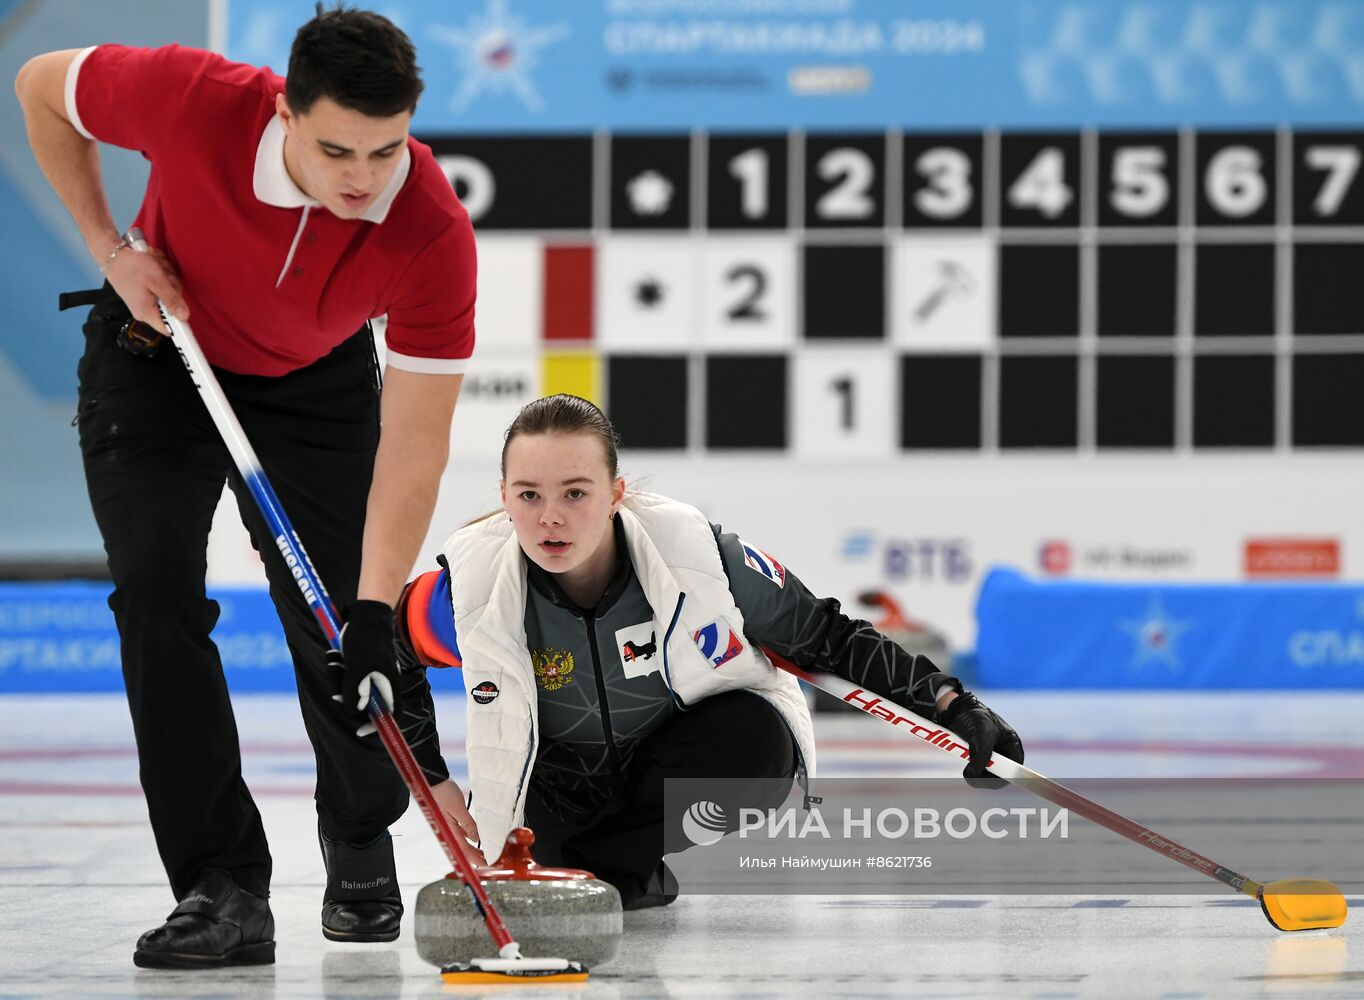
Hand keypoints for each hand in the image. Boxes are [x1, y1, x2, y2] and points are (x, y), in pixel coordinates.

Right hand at [105, 238, 188, 332]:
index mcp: (147, 313)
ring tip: (156, 268)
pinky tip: (153, 267)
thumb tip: (185, 317)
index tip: (185, 309)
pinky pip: (160, 288)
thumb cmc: (133, 266)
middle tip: (164, 276)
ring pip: (168, 295)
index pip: (169, 329)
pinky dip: (160, 277)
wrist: (112, 253)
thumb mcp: (157, 281)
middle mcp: (146, 311)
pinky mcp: (144, 293)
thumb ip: (172, 300)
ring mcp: (145, 302)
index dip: (181, 323)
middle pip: (172, 307)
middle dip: (172, 289)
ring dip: (167, 279)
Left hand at [329, 600, 400, 736]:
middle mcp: (380, 685)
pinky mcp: (356, 669)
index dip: (376, 726)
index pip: (389, 715)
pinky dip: (336, 670)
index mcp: (389, 686)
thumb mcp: (358, 668)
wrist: (364, 616)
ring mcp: (367, 677)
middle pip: (361, 706)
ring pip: (347, 692)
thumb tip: (353, 712)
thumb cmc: (365, 640)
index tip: (359, 732)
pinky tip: (335, 656)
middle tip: (336, 687)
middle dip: (344, 696)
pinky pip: (342, 679)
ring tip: (336, 660)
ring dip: (336, 679)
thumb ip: (355, 692)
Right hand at [429, 779, 485, 864]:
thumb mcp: (458, 809)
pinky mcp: (450, 820)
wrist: (434, 781)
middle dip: (476, 857)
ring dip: (474, 849)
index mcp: (449, 831)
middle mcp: (448, 831)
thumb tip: (476, 839)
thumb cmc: (443, 792)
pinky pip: (461, 833)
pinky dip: (470, 837)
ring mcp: (449, 826)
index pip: (464, 851)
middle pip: (463, 849)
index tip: (487, 864)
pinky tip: (476, 839)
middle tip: (490, 861)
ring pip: (463, 842)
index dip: (476, 859)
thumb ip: (468, 825)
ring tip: (486, 852)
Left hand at [938, 692, 1023, 787]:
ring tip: (964, 759)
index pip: (1015, 771)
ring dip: (974, 774)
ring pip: (986, 778)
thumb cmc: (974, 717)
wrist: (957, 711)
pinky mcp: (980, 760)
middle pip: (1000, 778)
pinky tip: (963, 756)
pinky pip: (976, 773)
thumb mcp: (980, 734)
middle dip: (984, 777)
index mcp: (1012, 746)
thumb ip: (981, 754)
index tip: (989, 781)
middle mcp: (1004, 755)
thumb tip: (975, 775)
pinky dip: (969, 770)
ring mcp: (992, 759)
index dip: (1005, 778)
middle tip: (969, 771)